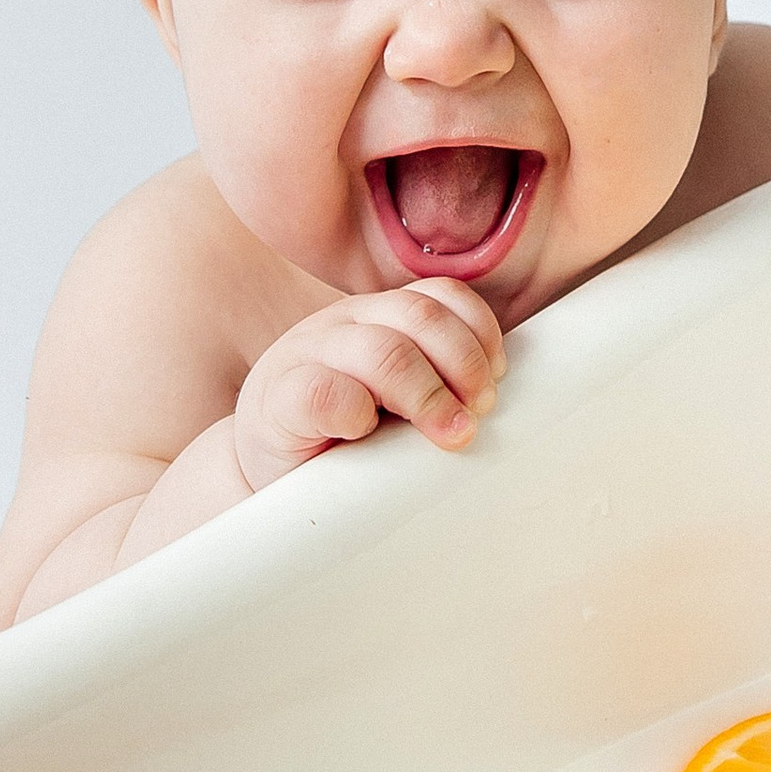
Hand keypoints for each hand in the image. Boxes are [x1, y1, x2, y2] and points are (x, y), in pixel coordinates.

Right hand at [232, 279, 503, 489]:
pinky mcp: (275, 401)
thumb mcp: (398, 403)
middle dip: (464, 365)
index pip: (440, 297)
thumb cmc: (345, 441)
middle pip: (420, 317)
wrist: (266, 473)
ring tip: (451, 435)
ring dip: (428, 394)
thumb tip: (503, 402)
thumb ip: (438, 384)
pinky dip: (355, 410)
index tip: (496, 383)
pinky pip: (322, 391)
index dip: (480, 335)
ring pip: (381, 351)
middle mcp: (343, 325)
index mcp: (377, 318)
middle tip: (480, 412)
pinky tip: (367, 434)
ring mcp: (305, 356)